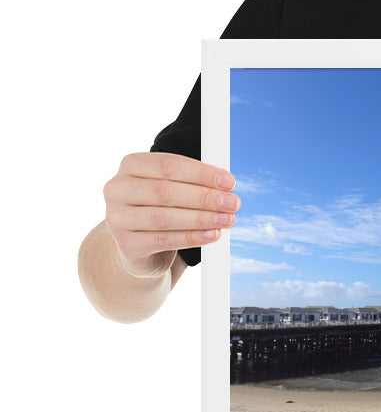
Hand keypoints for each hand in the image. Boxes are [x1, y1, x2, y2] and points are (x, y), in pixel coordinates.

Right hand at [103, 152, 239, 276]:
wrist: (139, 246)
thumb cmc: (161, 208)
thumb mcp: (173, 188)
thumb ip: (194, 182)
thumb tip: (226, 186)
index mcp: (131, 165)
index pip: (169, 165)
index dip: (201, 173)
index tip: (229, 182)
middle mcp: (118, 189)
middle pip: (166, 191)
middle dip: (205, 197)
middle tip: (232, 203)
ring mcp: (117, 218)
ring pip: (164, 217)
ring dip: (202, 218)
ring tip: (227, 220)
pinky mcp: (126, 244)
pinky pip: (164, 240)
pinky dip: (192, 237)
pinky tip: (213, 235)